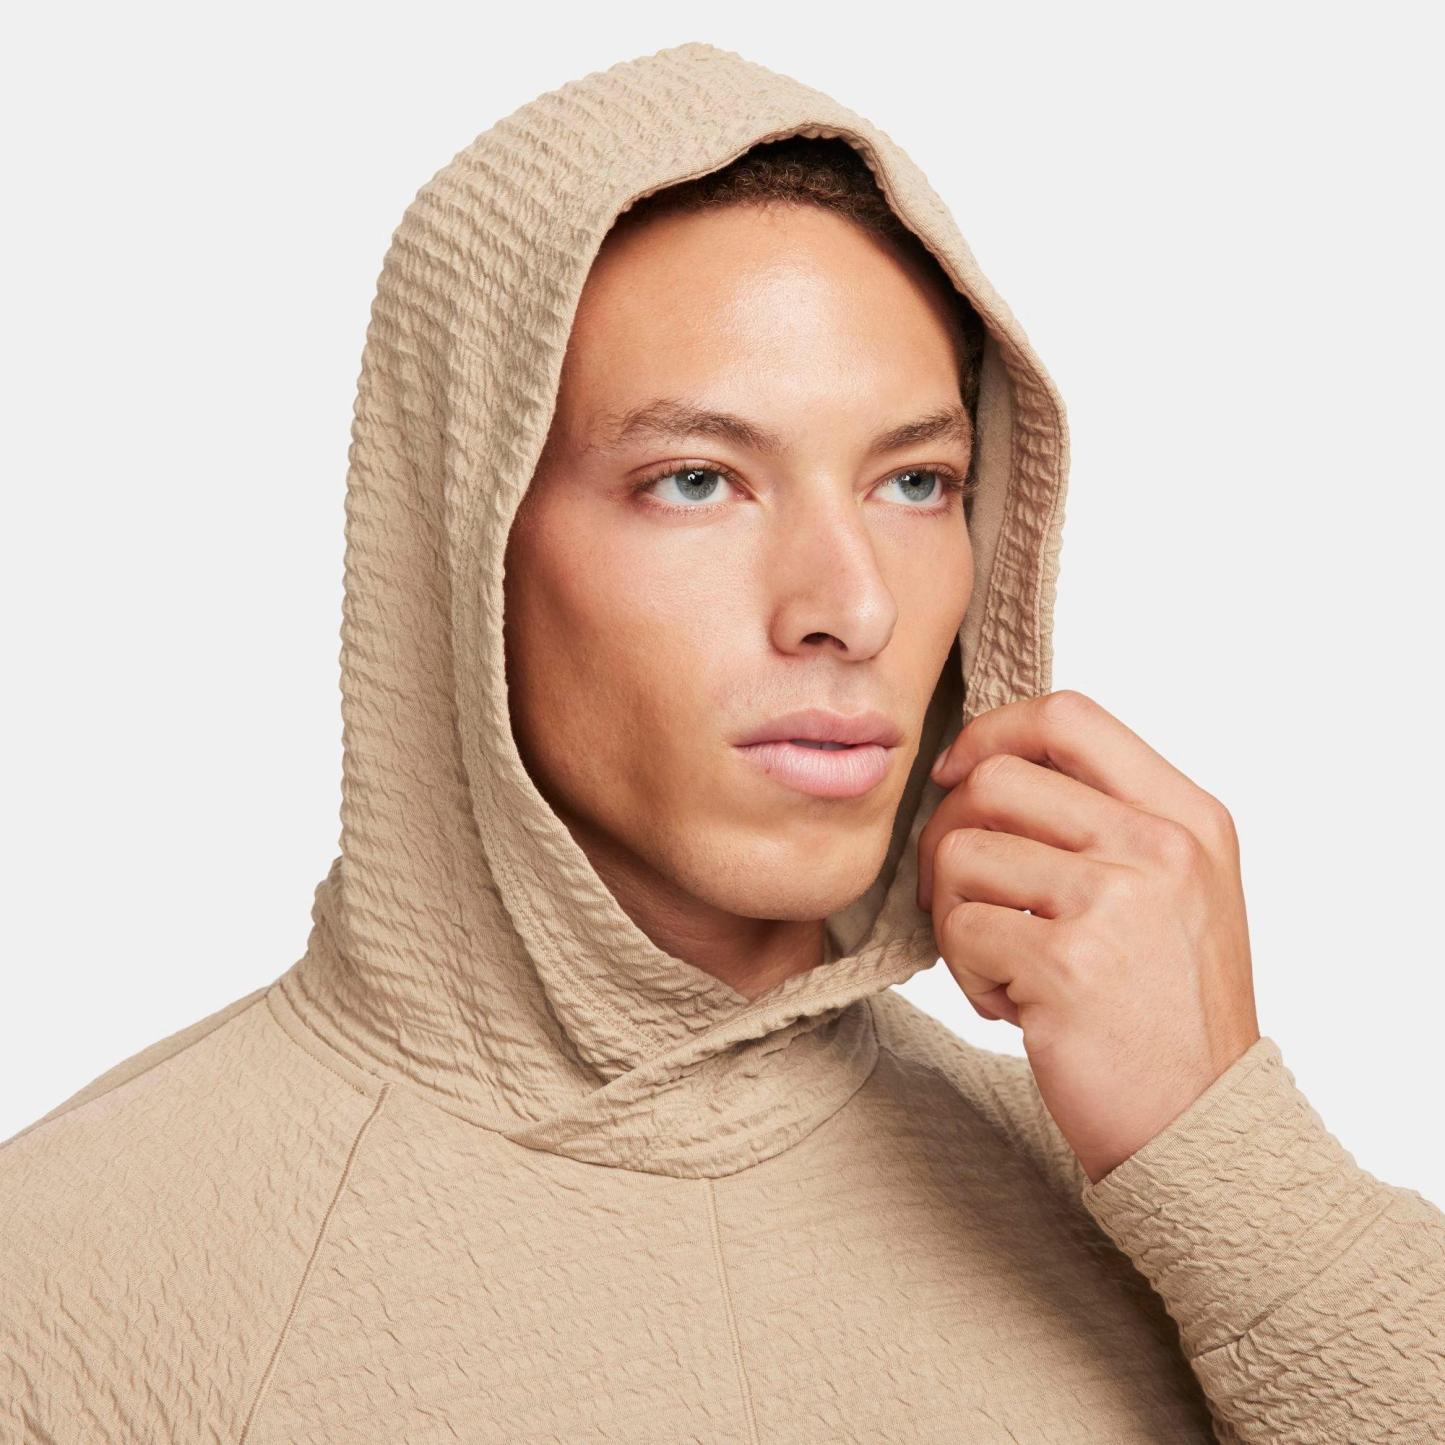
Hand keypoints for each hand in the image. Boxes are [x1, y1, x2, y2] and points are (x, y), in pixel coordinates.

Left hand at [917, 689, 1260, 1185]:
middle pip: (995, 780)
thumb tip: (981, 767)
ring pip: (961, 854)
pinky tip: (1013, 1007)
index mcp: (1187, 817)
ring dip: (956, 916)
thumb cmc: (1167, 1010)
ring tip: (1004, 966)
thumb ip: (1104, 821)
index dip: (992, 733)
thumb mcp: (1175, 892)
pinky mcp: (1067, 963)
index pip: (1068, 716)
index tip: (956, 775)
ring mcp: (1116, 901)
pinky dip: (967, 974)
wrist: (1202, 1126)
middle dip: (947, 833)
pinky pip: (960, 930)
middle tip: (958, 895)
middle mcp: (1160, 846)